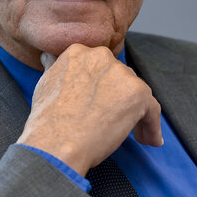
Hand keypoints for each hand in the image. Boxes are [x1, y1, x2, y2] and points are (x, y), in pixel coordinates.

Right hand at [16, 44, 162, 175]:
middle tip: (114, 121)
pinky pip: (152, 110)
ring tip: (134, 135)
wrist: (56, 144)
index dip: (104, 87)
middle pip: (121, 78)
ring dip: (136, 113)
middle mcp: (102, 56)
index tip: (102, 104)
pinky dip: (152, 127)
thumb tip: (51, 58)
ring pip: (137, 93)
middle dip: (120, 99)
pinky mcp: (138, 93)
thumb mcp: (44, 83)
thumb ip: (56, 67)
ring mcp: (122, 74)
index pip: (101, 68)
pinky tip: (150, 140)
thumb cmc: (48, 122)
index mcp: (79, 52)